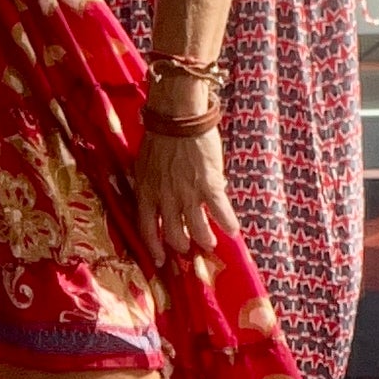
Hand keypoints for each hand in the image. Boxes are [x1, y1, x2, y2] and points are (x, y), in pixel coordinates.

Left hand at [135, 126, 239, 268]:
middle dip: (181, 245)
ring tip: (209, 242)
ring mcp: (188, 194)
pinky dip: (227, 223)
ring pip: (196, 229)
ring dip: (204, 239)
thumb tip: (158, 197)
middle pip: (173, 234)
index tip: (159, 261)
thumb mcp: (144, 164)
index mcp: (146, 193)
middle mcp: (166, 199)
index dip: (153, 248)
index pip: (146, 230)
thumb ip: (150, 185)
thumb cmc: (160, 137)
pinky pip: (220, 212)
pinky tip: (233, 230)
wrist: (178, 117)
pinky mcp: (209, 185)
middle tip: (188, 248)